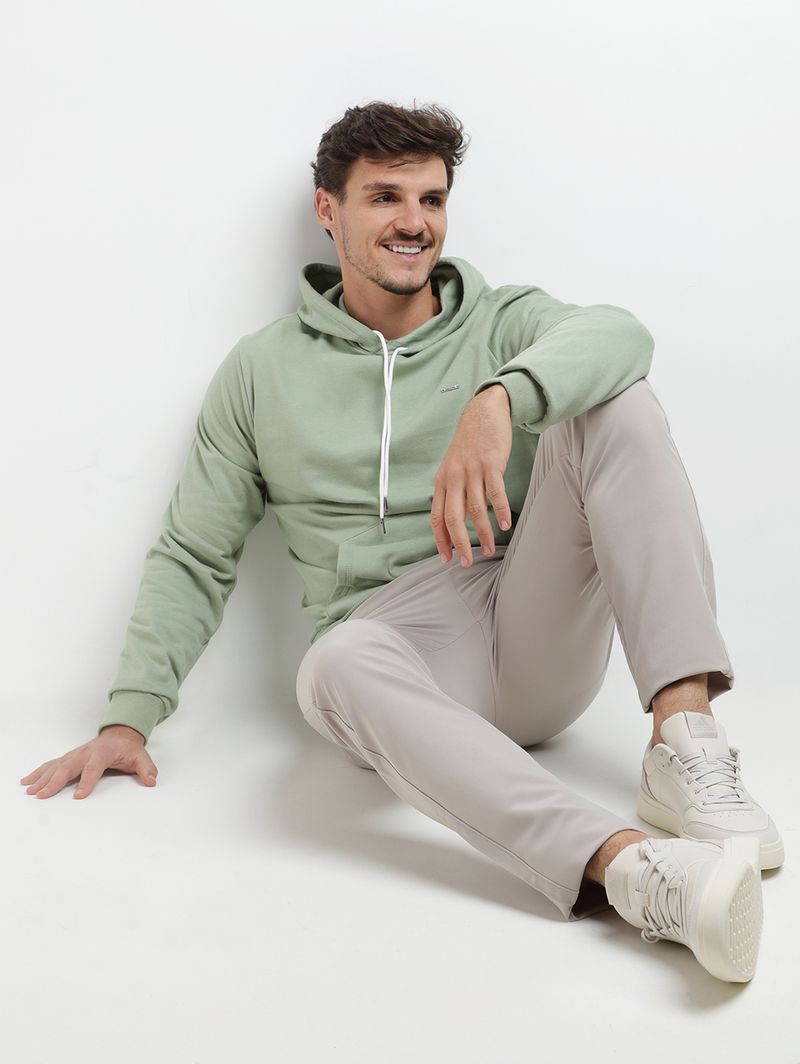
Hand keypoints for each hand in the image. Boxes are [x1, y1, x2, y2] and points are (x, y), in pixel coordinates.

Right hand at [19, 725, 157, 799]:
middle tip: (43, 795)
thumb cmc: (128, 748)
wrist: (119, 733)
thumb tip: (152, 781)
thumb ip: (146, 769)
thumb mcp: (141, 756)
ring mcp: (75, 754)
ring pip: (56, 766)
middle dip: (55, 782)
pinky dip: (38, 772)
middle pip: (68, 767)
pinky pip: (51, 765)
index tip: (79, 796)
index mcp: (103, 752)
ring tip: (30, 790)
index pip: (93, 768)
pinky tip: (27, 781)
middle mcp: (85, 752)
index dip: (87, 782)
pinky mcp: (68, 758)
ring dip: (42, 778)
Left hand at [431, 384, 512, 566]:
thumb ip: (452, 492)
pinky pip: (495, 492)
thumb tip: (452, 520)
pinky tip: (505, 525)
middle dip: (459, 544)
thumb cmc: (469, 443)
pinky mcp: (491, 463)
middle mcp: (454, 477)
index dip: (440, 540)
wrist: (483, 413)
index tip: (447, 559)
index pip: (436, 517)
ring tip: (490, 549)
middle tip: (466, 562)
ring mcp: (472, 470)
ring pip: (475, 509)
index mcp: (442, 481)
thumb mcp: (452, 467)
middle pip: (453, 518)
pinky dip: (500, 511)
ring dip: (483, 533)